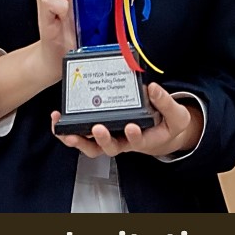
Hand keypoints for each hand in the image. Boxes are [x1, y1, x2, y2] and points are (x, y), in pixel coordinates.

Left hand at [53, 84, 202, 159]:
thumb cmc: (167, 124)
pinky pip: (83, 135)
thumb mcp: (176, 115)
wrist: (161, 132)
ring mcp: (110, 138)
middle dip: (102, 139)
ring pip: (92, 146)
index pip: (137, 140)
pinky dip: (69, 131)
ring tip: (67, 132)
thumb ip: (166, 102)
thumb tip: (153, 87)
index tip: (131, 127)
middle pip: (110, 147)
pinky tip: (58, 120)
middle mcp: (124, 141)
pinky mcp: (99, 131)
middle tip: (98, 128)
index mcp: (144, 138)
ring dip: (79, 140)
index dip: (133, 136)